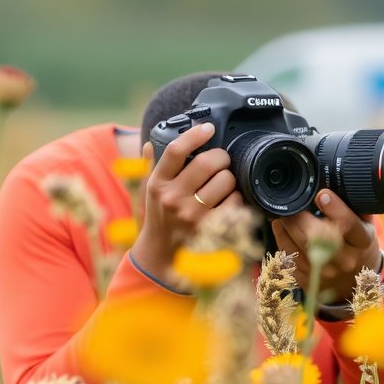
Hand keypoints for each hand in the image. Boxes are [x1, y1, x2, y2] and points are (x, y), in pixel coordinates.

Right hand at [130, 123, 241, 279]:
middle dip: (220, 157)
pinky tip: (227, 199)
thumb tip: (151, 143)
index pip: (175, 151)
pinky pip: (235, 202)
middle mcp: (173, 198)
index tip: (207, 128)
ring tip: (222, 183)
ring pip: (225, 181)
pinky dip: (235, 197)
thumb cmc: (159, 217)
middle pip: (207, 162)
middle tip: (221, 160)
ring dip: (229, 178)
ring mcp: (192, 215)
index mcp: (157, 183)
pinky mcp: (210, 229)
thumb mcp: (148, 191)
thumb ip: (150, 166)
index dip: (195, 134)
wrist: (161, 255)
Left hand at [271, 189, 380, 303]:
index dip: (335, 208)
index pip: (349, 224)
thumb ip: (354, 205)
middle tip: (292, 201)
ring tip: (283, 211)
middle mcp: (345, 259)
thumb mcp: (364, 225)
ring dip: (286, 226)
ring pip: (298, 246)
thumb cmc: (357, 245)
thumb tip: (335, 180)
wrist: (353, 280)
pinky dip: (282, 238)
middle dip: (300, 216)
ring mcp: (325, 273)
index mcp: (362, 242)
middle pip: (317, 236)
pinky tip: (281, 226)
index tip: (322, 194)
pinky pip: (289, 256)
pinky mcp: (308, 280)